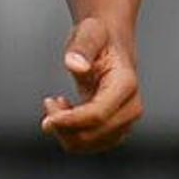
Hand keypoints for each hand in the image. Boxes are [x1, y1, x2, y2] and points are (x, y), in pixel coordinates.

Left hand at [41, 16, 142, 152]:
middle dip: (63, 125)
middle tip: (49, 102)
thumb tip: (75, 65)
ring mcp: (126, 122)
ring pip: (86, 144)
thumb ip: (81, 48)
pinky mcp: (116, 131)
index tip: (46, 119)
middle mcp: (132, 108)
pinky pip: (87, 145)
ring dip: (64, 130)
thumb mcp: (89, 33)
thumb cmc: (99, 37)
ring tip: (57, 104)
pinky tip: (66, 111)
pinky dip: (70, 133)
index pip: (97, 115)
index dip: (70, 121)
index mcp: (126, 85)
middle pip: (91, 135)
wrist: (111, 43)